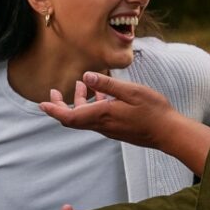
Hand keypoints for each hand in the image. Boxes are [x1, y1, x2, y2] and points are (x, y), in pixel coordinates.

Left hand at [42, 73, 209, 173]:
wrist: (168, 133)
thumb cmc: (153, 111)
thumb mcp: (131, 92)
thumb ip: (108, 84)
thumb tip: (86, 76)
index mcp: (102, 115)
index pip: (70, 117)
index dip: (54, 110)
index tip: (41, 104)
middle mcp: (102, 125)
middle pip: (73, 119)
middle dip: (60, 106)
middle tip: (52, 93)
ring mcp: (109, 128)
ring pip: (86, 117)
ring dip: (80, 101)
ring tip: (82, 84)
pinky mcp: (117, 129)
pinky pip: (98, 118)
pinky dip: (93, 105)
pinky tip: (102, 93)